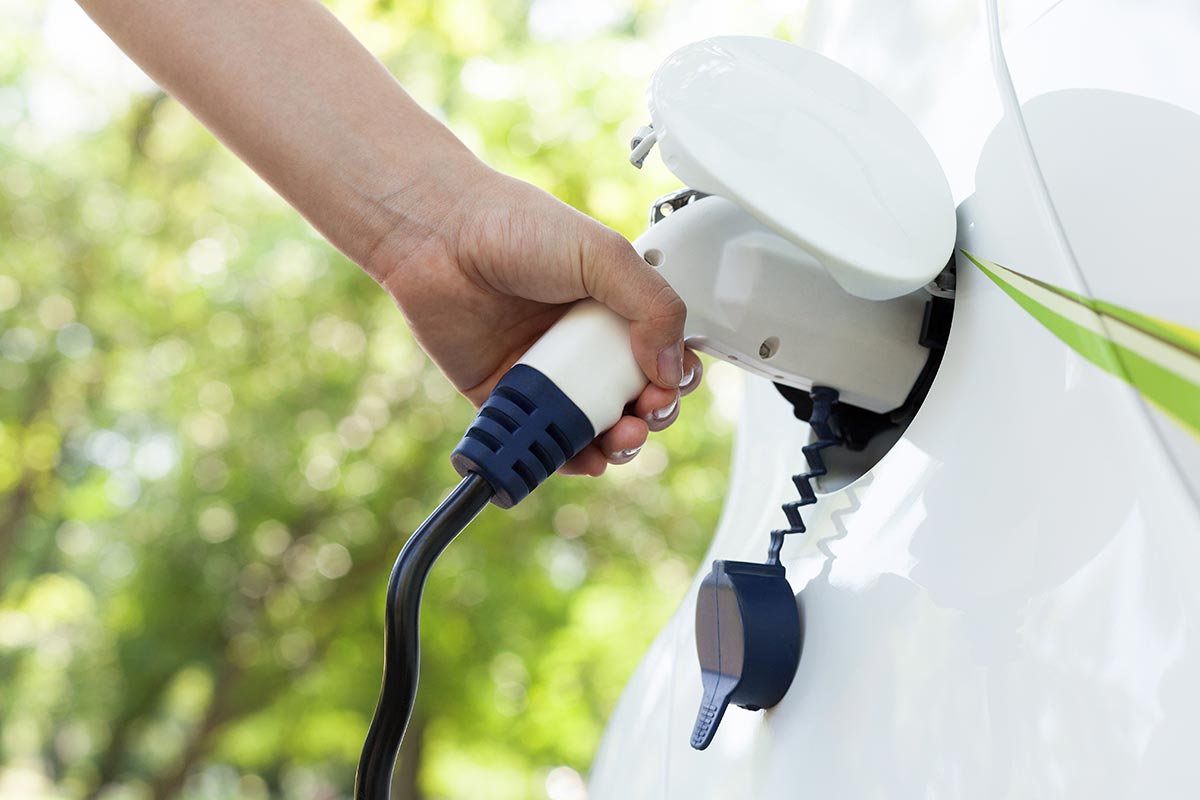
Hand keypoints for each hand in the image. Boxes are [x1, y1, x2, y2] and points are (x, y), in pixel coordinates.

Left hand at [367, 162, 702, 475]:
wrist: (438, 237)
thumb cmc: (513, 226)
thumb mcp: (603, 254)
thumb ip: (653, 305)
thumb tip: (671, 367)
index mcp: (613, 305)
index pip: (660, 353)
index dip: (672, 377)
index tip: (668, 385)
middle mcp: (582, 340)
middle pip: (633, 397)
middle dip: (650, 416)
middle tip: (645, 414)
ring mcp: (546, 371)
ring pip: (593, 425)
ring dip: (617, 444)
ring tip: (620, 438)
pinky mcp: (507, 395)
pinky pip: (542, 436)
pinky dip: (567, 456)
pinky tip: (583, 456)